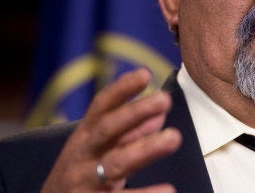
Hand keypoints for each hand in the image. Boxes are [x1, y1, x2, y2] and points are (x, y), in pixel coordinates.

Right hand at [41, 67, 181, 191]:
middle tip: (165, 99)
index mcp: (85, 137)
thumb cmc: (80, 176)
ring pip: (115, 164)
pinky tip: (168, 190)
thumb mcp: (99, 150)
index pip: (101, 107)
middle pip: (108, 129)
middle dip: (135, 112)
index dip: (121, 89)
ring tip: (174, 137)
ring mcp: (85, 182)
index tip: (145, 73)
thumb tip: (160, 114)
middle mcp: (83, 156)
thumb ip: (130, 133)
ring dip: (145, 149)